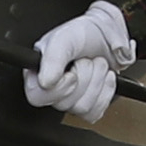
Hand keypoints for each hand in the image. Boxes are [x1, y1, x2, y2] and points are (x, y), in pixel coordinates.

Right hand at [24, 1, 137, 124]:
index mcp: (39, 73)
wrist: (108, 35)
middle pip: (64, 104)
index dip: (58, 88)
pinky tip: (104, 77)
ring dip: (97, 82)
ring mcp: (71, 100)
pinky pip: (96, 112)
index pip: (37, 97)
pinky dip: (106, 91)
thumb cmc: (83, 34)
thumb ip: (53, 58)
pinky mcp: (89, 106)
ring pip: (82, 109)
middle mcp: (53, 89)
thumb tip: (45, 82)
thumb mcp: (65, 38)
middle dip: (84, 77)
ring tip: (96, 65)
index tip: (71, 74)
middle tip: (86, 60)